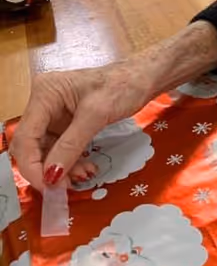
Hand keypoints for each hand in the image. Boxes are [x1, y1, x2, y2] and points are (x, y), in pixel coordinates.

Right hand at [12, 22, 216, 189]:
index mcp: (45, 93)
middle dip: (47, 168)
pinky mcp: (66, 123)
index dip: (32, 165)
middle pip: (31, 145)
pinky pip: (60, 148)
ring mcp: (53, 113)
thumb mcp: (96, 115)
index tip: (49, 187)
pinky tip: (86, 168)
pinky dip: (70, 161)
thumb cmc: (122, 86)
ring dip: (61, 167)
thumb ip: (71, 145)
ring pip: (46, 150)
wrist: (143, 77)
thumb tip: (51, 176)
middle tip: (65, 187)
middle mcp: (43, 102)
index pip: (25, 136)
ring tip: (85, 174)